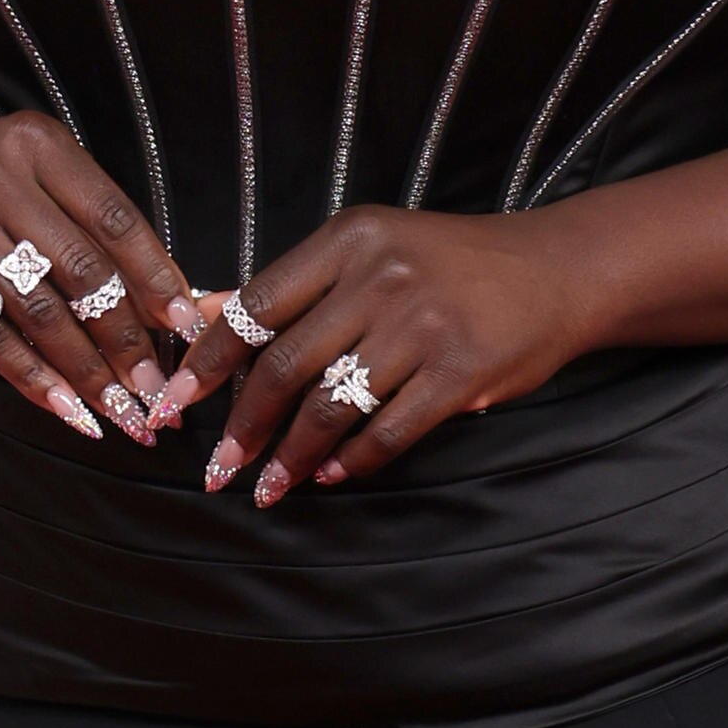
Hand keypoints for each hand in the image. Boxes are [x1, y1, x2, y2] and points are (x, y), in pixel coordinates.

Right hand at [0, 114, 198, 446]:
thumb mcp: (39, 183)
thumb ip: (102, 232)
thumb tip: (187, 305)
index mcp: (37, 144)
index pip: (114, 219)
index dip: (157, 277)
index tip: (188, 328)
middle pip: (81, 270)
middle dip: (127, 338)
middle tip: (157, 388)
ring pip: (39, 312)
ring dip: (87, 372)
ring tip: (122, 411)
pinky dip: (35, 380)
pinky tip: (68, 410)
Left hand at [145, 208, 604, 508]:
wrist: (556, 271)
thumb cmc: (450, 265)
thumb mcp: (366, 253)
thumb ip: (288, 286)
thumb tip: (202, 310)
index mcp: (348, 240)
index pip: (256, 306)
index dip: (205, 361)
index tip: (171, 402)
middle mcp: (381, 277)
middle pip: (285, 364)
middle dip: (242, 427)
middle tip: (217, 469)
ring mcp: (423, 325)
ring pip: (332, 406)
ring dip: (292, 457)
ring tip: (268, 488)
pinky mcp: (461, 372)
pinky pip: (389, 431)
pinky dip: (353, 461)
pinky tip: (332, 476)